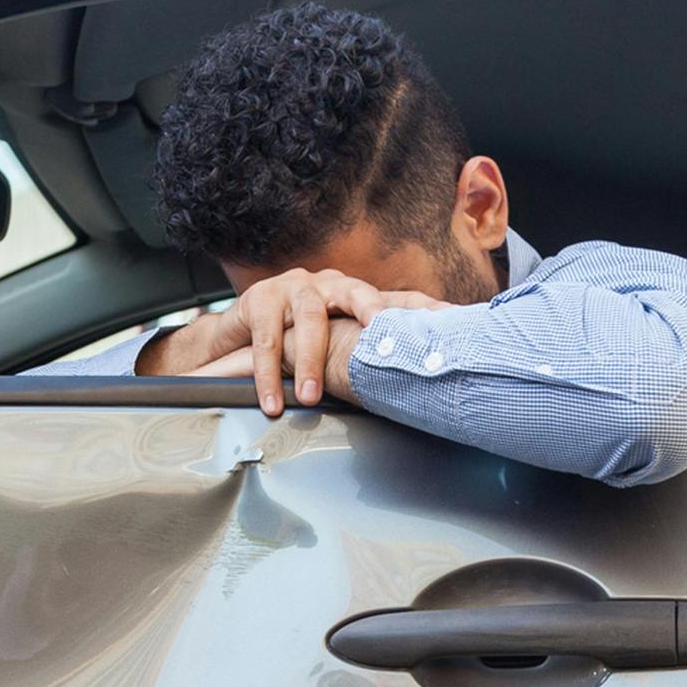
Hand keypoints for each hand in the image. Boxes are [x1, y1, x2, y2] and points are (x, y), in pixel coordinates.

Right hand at [192, 299, 448, 404]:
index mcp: (357, 295)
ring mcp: (294, 287)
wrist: (237, 337)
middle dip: (371, 312)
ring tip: (310, 397)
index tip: (449, 316)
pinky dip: (268, 376)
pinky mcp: (259, 299)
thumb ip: (370, 359)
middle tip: (380, 333)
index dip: (423, 306)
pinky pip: (267, 340)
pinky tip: (273, 401)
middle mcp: (330, 284)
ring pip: (309, 320)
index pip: (398, 298)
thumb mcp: (336, 347)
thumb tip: (420, 392)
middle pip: (356, 294)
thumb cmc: (295, 343)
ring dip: (308, 362)